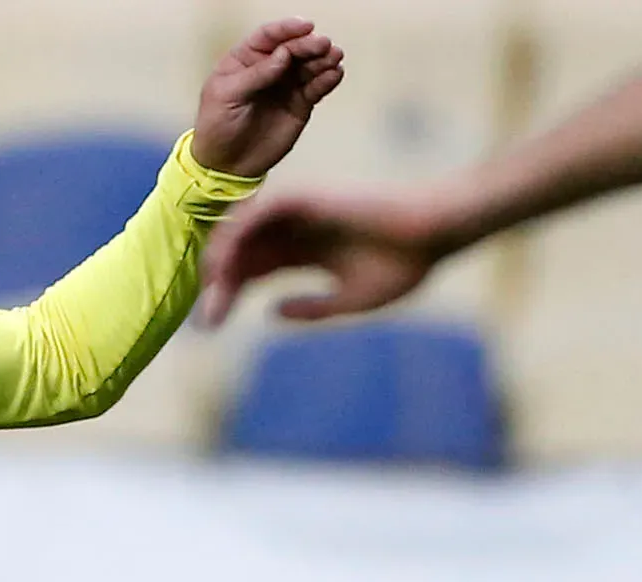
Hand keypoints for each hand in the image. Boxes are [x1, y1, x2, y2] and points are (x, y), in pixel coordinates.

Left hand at [194, 18, 345, 179]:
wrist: (226, 165)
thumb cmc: (216, 127)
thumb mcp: (225, 97)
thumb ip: (255, 75)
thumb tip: (282, 55)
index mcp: (245, 60)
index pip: (268, 37)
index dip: (286, 29)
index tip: (304, 26)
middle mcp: (269, 68)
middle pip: (294, 47)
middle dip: (309, 44)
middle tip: (323, 45)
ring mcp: (286, 84)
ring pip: (310, 64)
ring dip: (324, 59)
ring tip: (333, 58)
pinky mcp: (300, 103)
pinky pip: (317, 87)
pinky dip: (328, 79)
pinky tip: (334, 75)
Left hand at [201, 186, 455, 323]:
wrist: (434, 233)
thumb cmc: (404, 264)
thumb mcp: (350, 300)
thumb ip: (311, 308)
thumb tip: (270, 313)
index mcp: (306, 252)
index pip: (254, 271)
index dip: (230, 294)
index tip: (211, 324)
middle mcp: (296, 231)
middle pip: (243, 255)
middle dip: (220, 286)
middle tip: (206, 321)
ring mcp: (299, 213)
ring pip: (244, 232)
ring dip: (222, 261)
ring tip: (211, 293)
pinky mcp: (305, 197)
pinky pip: (259, 212)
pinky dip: (238, 234)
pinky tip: (226, 264)